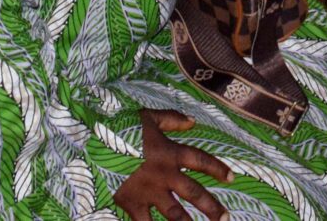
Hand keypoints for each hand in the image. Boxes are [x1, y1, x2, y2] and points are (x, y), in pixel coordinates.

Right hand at [113, 109, 231, 220]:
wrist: (95, 143)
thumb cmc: (121, 128)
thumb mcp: (148, 117)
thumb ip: (171, 118)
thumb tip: (192, 121)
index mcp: (170, 152)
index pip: (201, 161)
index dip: (217, 169)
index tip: (232, 178)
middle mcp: (164, 175)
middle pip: (194, 193)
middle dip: (212, 207)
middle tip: (226, 218)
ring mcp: (149, 192)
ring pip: (175, 214)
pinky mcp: (132, 203)